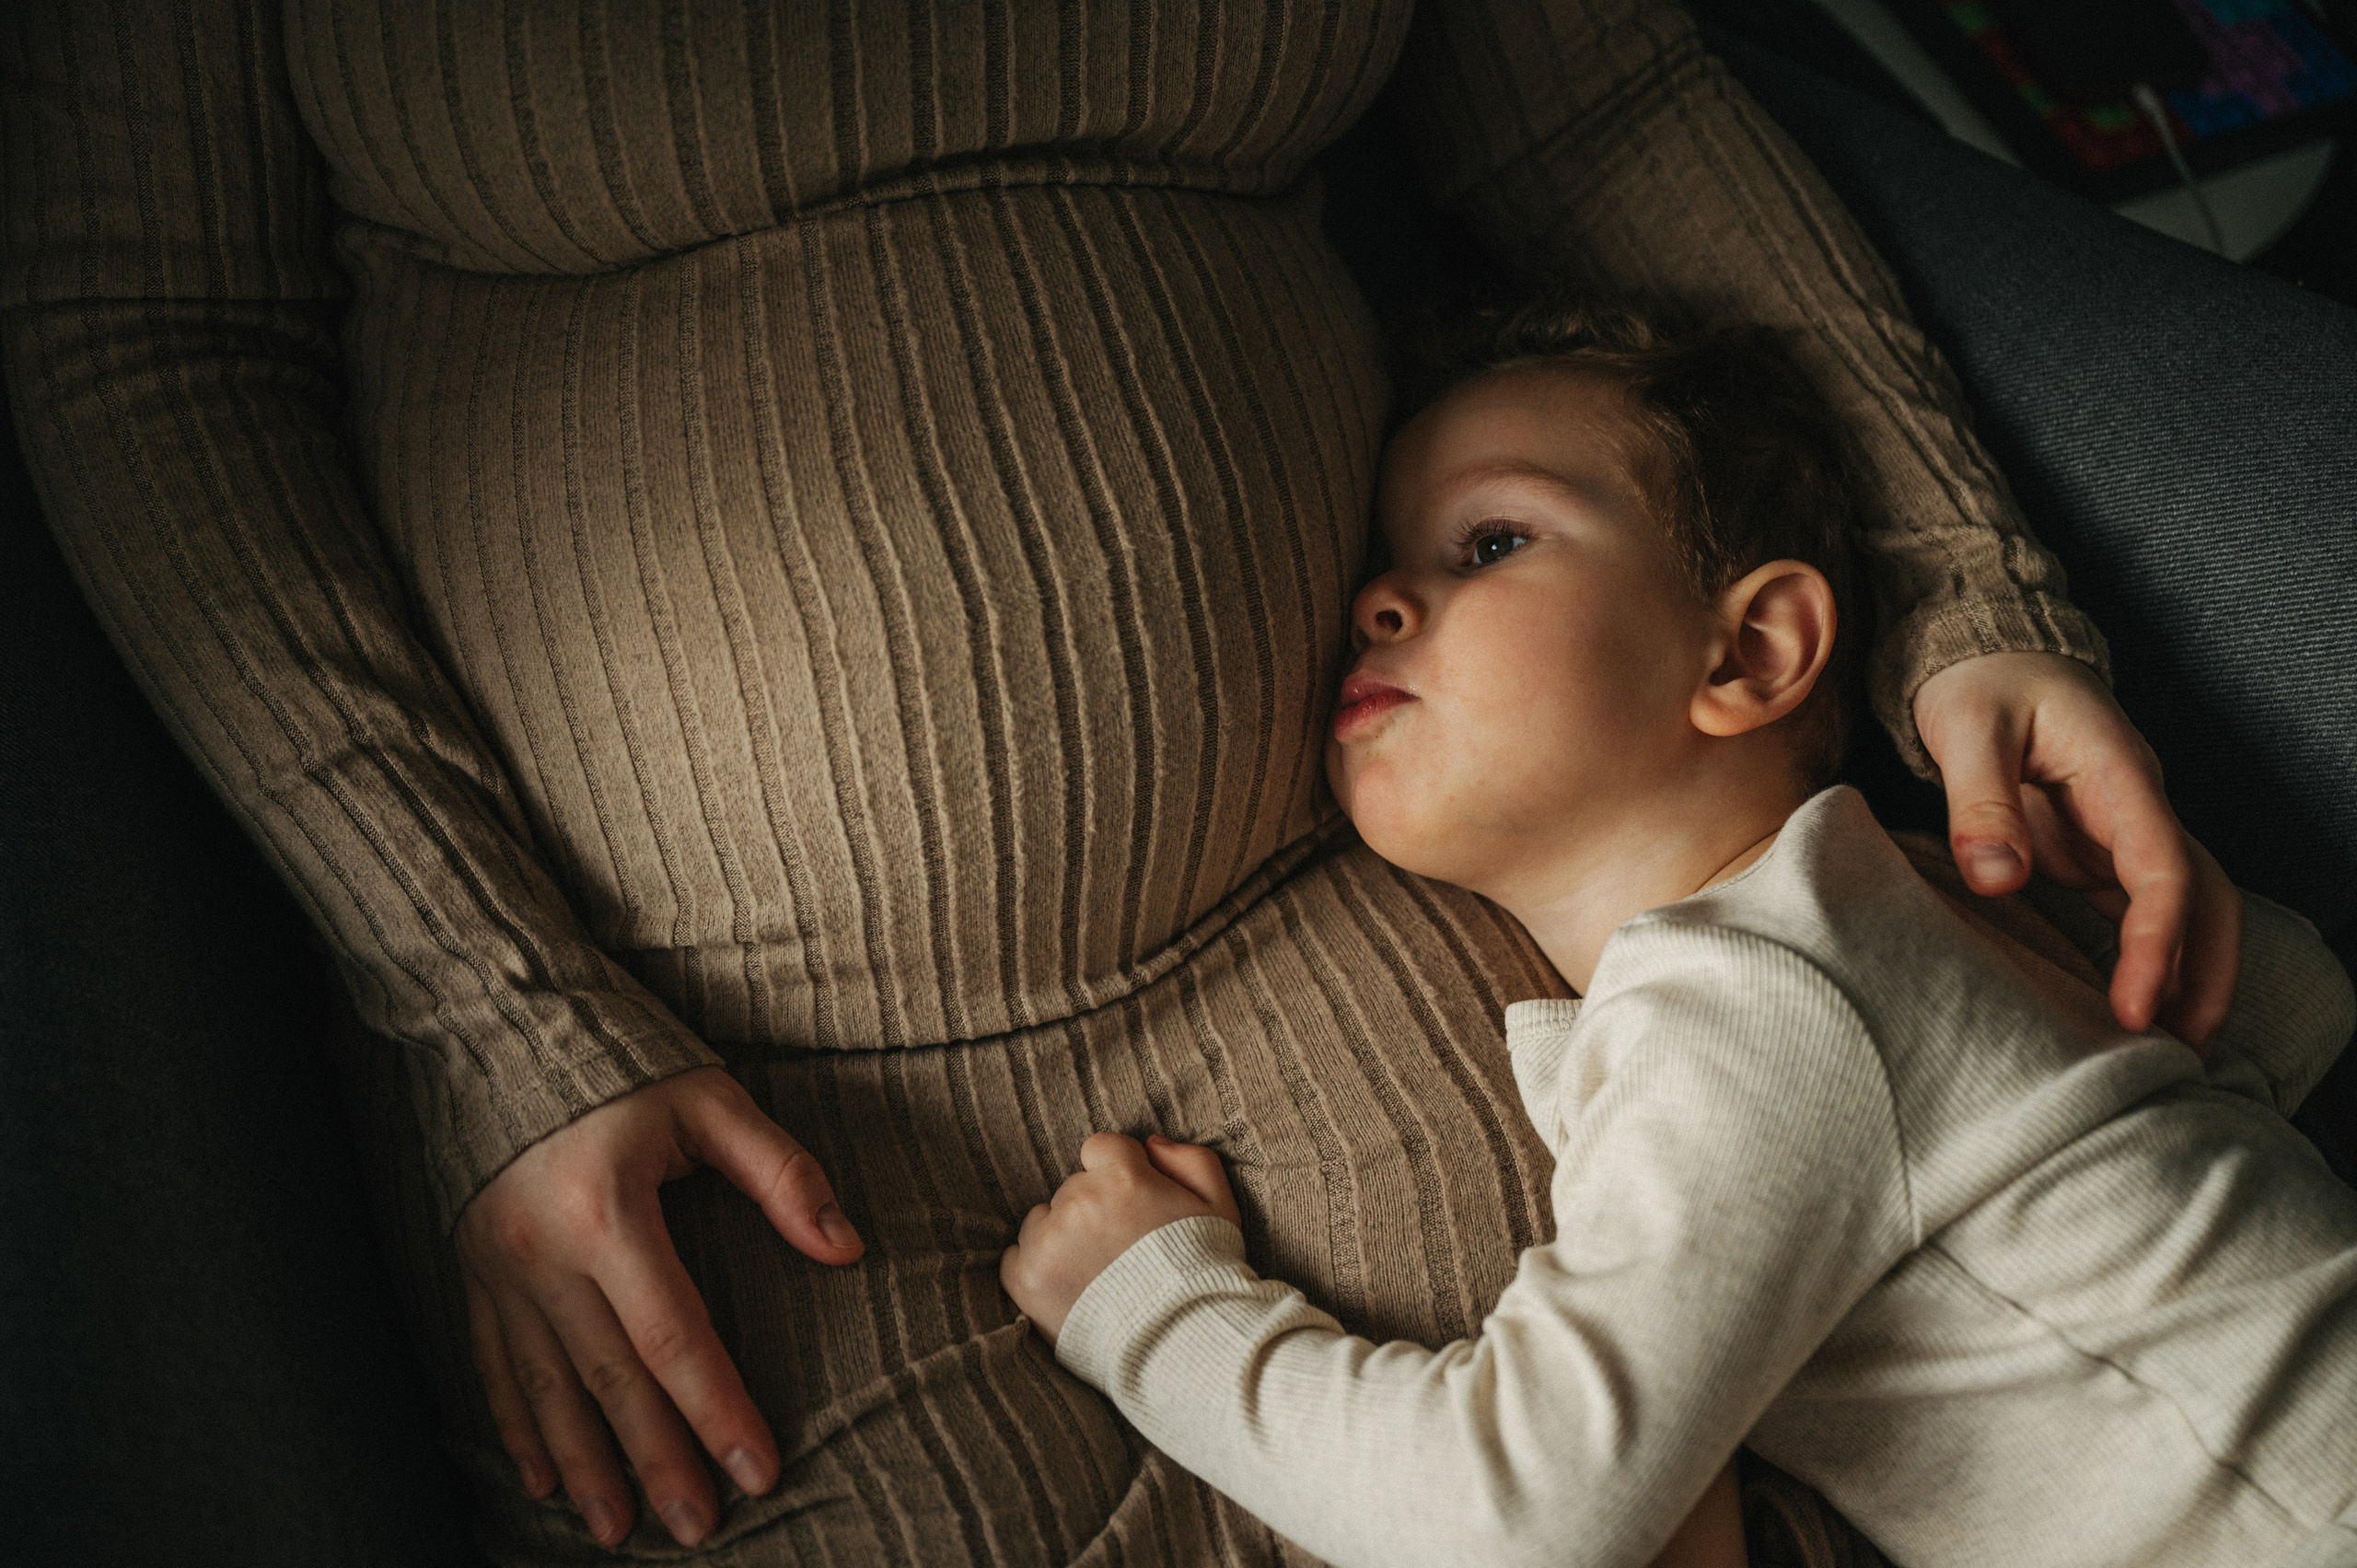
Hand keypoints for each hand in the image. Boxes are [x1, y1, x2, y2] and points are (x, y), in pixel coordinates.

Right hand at [454, 1066, 862, 1549]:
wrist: (501, 1022)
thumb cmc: (624, 1061)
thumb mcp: (712, 1099)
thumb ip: (782, 1173)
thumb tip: (847, 1248)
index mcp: (607, 1211)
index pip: (674, 1336)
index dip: (719, 1408)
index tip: (760, 1468)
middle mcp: (542, 1251)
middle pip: (610, 1381)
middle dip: (658, 1462)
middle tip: (699, 1528)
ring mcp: (496, 1267)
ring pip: (546, 1391)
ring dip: (586, 1467)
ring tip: (619, 1530)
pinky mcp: (469, 1270)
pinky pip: (494, 1366)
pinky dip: (520, 1429)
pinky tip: (544, 1479)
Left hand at [1000, 1133, 1240, 1343]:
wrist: (1182, 1346)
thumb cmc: (1204, 1275)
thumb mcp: (1220, 1207)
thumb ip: (1191, 1160)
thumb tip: (1150, 1144)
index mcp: (1123, 1178)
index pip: (1100, 1148)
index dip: (1119, 1174)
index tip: (1132, 1204)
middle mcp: (1080, 1202)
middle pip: (1072, 1187)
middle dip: (1093, 1209)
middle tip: (1121, 1250)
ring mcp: (1048, 1242)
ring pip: (1042, 1220)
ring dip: (1061, 1237)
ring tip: (1097, 1274)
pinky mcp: (1026, 1279)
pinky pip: (1014, 1256)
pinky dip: (1035, 1268)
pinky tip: (1069, 1287)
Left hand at [1913, 651, 2240, 1044]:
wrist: (1986, 653)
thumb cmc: (1979, 683)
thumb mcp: (1964, 727)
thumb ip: (1980, 800)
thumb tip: (1998, 880)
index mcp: (2118, 774)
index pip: (2162, 868)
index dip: (2159, 940)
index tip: (2138, 1005)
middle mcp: (2136, 806)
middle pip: (2205, 894)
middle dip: (2205, 970)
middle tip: (2182, 1048)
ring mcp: (2121, 829)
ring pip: (2185, 905)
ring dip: (2189, 970)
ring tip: (2172, 1046)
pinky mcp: (2096, 848)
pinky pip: (2140, 908)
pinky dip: (2149, 957)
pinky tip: (2132, 1007)